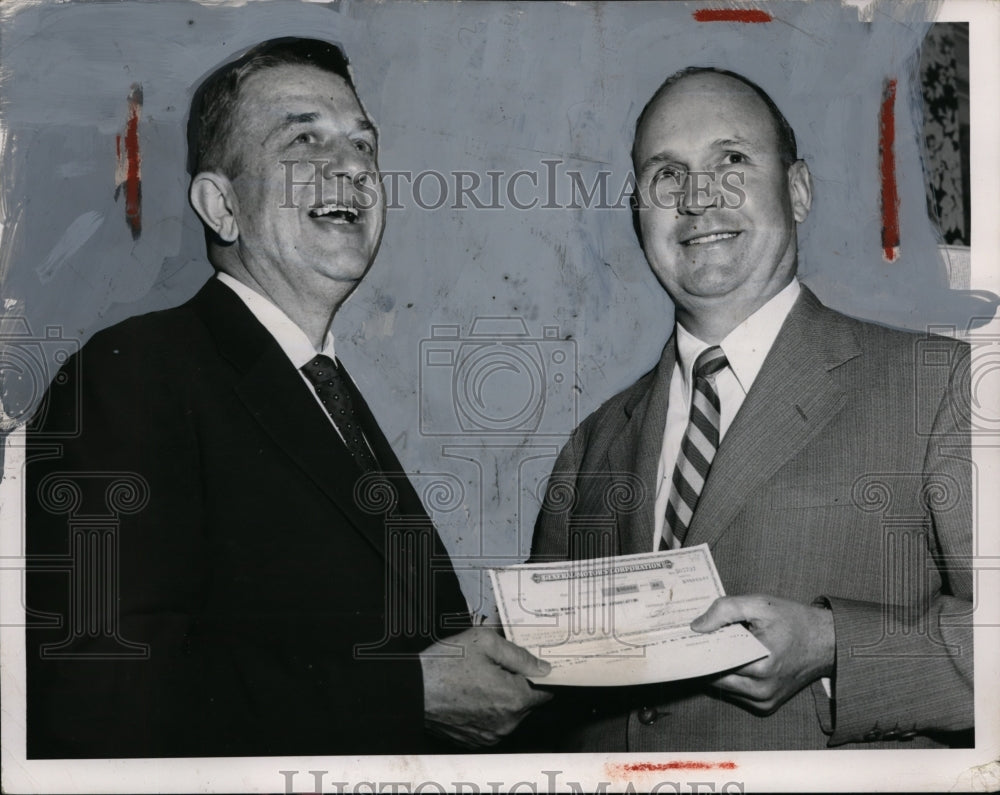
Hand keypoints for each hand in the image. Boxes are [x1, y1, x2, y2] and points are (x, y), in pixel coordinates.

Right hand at [420, 627, 552, 747]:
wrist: (411, 689)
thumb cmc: (445, 664)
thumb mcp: (485, 642)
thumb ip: (520, 655)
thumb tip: (543, 668)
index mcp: (514, 699)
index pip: (545, 691)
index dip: (537, 676)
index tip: (526, 666)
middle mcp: (506, 723)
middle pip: (526, 702)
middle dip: (516, 685)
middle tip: (494, 667)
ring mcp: (490, 735)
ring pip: (509, 713)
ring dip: (501, 698)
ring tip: (478, 680)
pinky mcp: (474, 741)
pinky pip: (492, 724)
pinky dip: (486, 711)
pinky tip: (470, 694)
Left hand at [690, 594, 834, 714]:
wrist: (826, 642)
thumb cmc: (793, 621)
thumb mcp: (760, 604)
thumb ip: (725, 610)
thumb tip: (697, 626)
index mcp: (761, 663)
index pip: (714, 661)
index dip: (698, 648)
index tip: (684, 638)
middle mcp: (762, 688)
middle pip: (715, 676)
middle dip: (706, 658)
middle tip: (698, 640)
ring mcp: (764, 700)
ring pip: (723, 687)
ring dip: (717, 669)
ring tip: (717, 647)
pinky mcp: (766, 705)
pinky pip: (736, 693)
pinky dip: (730, 677)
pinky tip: (732, 659)